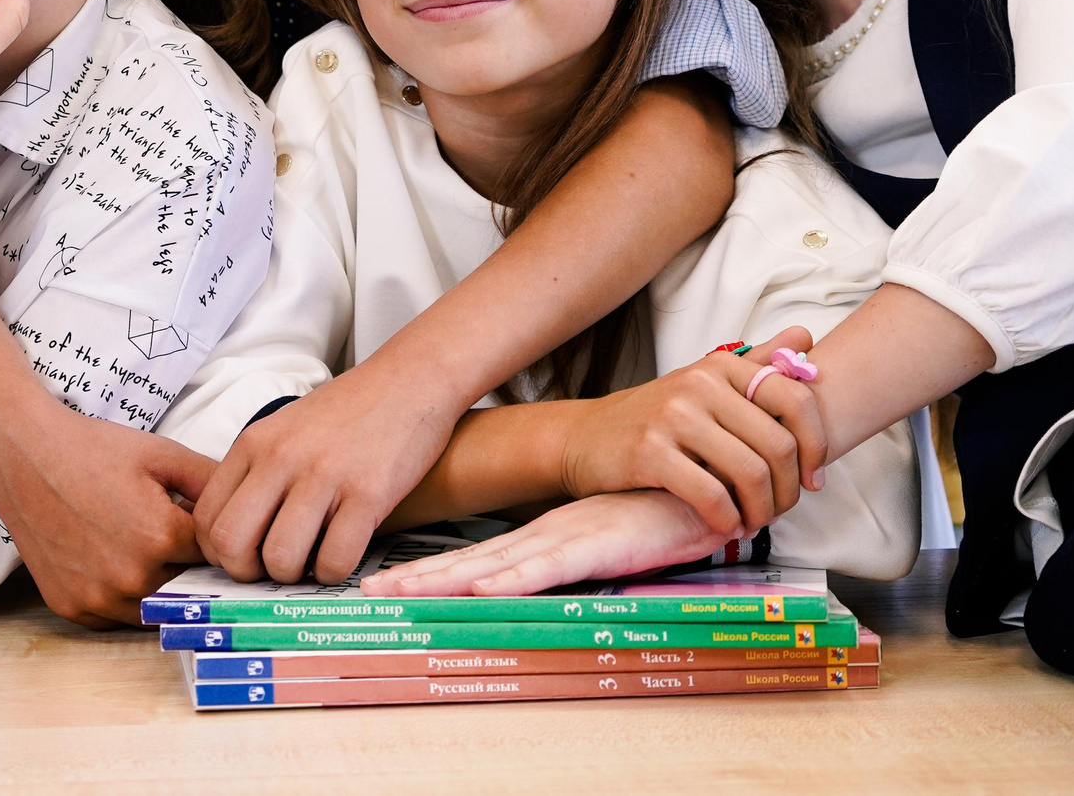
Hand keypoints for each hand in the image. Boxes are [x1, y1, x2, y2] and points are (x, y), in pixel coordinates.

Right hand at [0, 389, 212, 626]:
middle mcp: (132, 577)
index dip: (215, 539)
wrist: (24, 455)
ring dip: (157, 584)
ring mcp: (98, 598)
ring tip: (139, 544)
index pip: (216, 556)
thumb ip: (213, 482)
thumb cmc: (94, 449)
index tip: (207, 528)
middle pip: (187, 585)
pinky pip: (115, 616)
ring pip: (153, 607)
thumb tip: (248, 506)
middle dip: (188, 563)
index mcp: (161, 537)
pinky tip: (112, 560)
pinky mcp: (72, 608)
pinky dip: (122, 597)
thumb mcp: (163, 454)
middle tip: (171, 533)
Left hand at [193, 361, 462, 584]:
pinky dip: (335, 572)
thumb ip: (258, 470)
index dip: (220, 552)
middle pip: (232, 543)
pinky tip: (343, 553)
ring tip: (312, 560)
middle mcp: (281, 458)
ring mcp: (324, 475)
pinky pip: (335, 560)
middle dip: (248, 572)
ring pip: (281, 559)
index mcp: (255, 443)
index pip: (206, 517)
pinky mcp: (368, 494)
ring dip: (295, 576)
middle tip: (273, 568)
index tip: (245, 556)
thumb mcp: (286, 429)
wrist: (411, 380)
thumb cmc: (350, 411)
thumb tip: (234, 532)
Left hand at [360, 491, 720, 599]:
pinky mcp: (601, 545)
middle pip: (470, 561)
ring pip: (496, 564)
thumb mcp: (602, 541)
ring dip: (446, 580)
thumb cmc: (657, 513)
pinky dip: (515, 578)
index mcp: (542, 534)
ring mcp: (569, 537)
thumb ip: (570, 558)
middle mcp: (545, 534)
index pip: (474, 557)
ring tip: (401, 592)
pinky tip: (484, 587)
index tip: (383, 584)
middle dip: (417, 577)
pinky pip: (551, 566)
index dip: (428, 571)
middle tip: (368, 590)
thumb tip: (532, 580)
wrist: (705, 482)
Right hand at [557, 327, 826, 536]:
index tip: (813, 478)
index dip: (817, 445)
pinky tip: (725, 526)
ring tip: (753, 522)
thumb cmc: (658, 418)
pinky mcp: (650, 452)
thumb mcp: (706, 383)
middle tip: (779, 510)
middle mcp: (700, 383)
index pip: (796, 400)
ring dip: (761, 511)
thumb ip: (758, 362)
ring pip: (750, 473)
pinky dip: (727, 520)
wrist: (586, 438)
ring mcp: (673, 416)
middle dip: (788, 490)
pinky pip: (711, 495)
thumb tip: (807, 334)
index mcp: (722, 366)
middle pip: (777, 444)